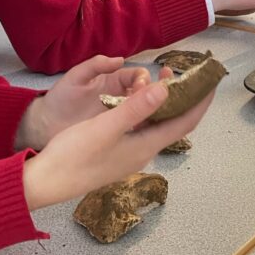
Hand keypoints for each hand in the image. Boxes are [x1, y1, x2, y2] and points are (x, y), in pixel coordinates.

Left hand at [15, 55, 163, 149]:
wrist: (44, 127)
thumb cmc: (60, 98)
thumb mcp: (75, 78)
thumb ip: (95, 65)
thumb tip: (120, 59)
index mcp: (114, 80)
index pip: (138, 76)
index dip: (144, 80)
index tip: (142, 88)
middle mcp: (122, 97)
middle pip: (148, 94)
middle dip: (155, 96)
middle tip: (155, 104)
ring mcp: (120, 117)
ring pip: (146, 113)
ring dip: (154, 115)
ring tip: (156, 121)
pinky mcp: (117, 134)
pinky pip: (137, 131)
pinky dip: (144, 131)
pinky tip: (148, 136)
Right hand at [22, 82, 213, 209]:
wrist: (44, 183)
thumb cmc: (74, 154)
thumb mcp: (105, 127)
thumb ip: (136, 108)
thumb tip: (166, 89)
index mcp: (146, 146)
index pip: (185, 122)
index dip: (200, 101)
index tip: (210, 80)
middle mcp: (143, 151)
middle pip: (173, 123)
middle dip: (182, 98)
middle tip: (180, 70)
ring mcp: (129, 154)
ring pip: (156, 125)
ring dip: (163, 103)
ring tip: (160, 79)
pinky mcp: (115, 153)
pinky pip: (141, 128)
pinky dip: (146, 110)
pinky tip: (135, 99)